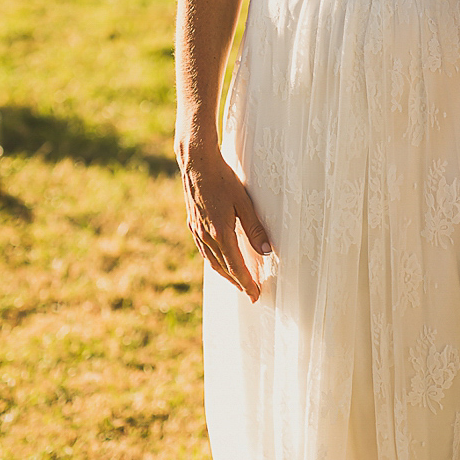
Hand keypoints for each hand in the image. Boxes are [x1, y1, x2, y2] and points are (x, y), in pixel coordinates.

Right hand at [176, 130, 271, 301]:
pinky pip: (204, 250)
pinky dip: (214, 260)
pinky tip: (219, 258)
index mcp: (221, 234)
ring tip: (236, 280)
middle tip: (249, 292)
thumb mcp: (244, 203)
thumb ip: (255, 229)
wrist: (196, 164)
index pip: (236, 267)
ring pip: (211, 261)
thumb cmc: (223, 180)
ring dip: (225, 273)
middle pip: (223, 268)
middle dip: (237, 282)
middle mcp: (206, 236)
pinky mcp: (193, 223)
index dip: (246, 283)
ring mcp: (197, 230)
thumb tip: (267, 252)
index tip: (255, 295)